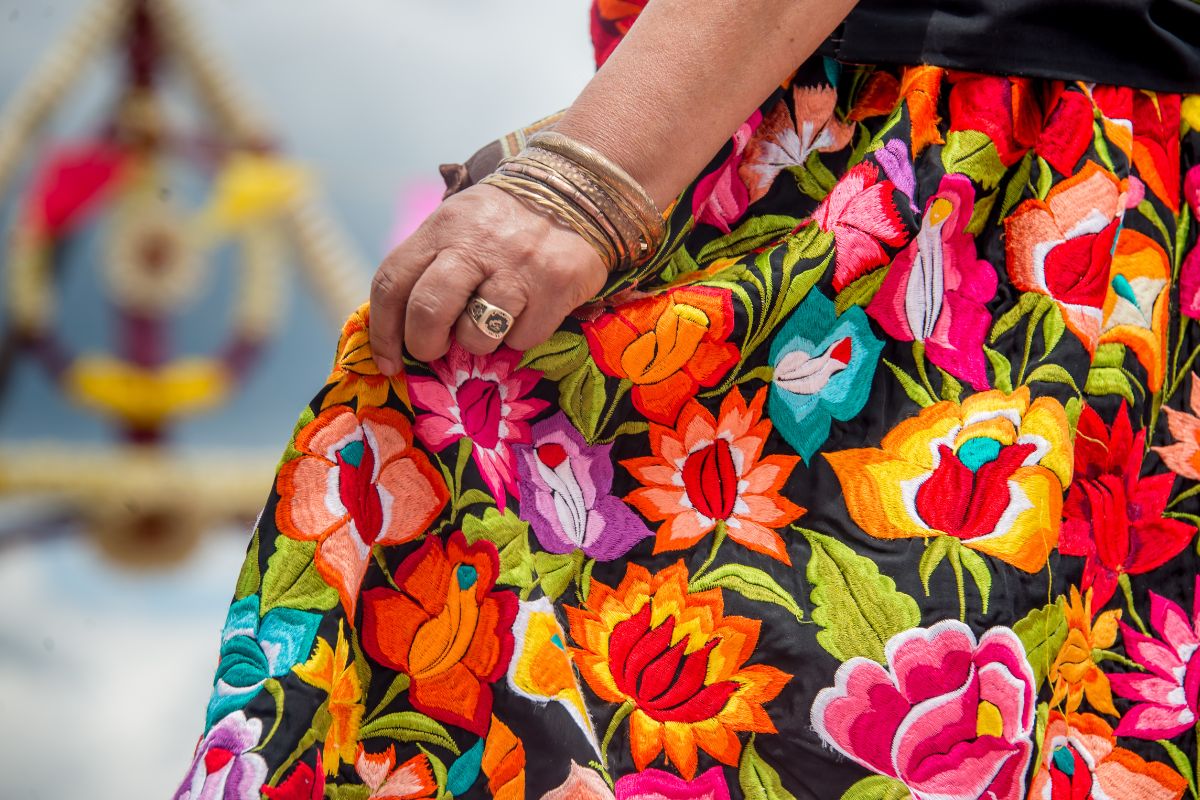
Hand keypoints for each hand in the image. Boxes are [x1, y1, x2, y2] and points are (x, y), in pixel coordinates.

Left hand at [368, 183, 607, 372]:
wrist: (575, 189)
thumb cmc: (504, 219)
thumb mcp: (458, 223)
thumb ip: (429, 265)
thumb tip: (402, 329)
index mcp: (442, 227)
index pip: (392, 282)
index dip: (383, 331)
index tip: (386, 361)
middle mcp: (477, 244)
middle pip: (428, 311)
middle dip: (424, 344)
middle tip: (434, 351)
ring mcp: (518, 266)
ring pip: (476, 335)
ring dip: (478, 342)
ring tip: (492, 321)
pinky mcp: (556, 285)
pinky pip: (523, 338)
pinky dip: (520, 335)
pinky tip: (529, 310)